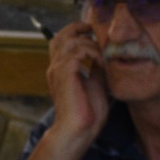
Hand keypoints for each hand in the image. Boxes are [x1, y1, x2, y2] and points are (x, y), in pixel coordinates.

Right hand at [45, 23, 108, 142]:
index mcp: (60, 70)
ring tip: (101, 56)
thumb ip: (95, 69)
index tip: (93, 33)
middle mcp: (55, 68)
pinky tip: (100, 63)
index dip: (75, 32)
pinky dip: (92, 53)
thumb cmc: (88, 113)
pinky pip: (77, 52)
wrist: (79, 130)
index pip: (61, 41)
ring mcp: (58, 70)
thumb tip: (103, 55)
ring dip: (90, 44)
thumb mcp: (95, 84)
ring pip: (71, 41)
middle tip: (95, 31)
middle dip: (79, 29)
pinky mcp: (65, 74)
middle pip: (61, 36)